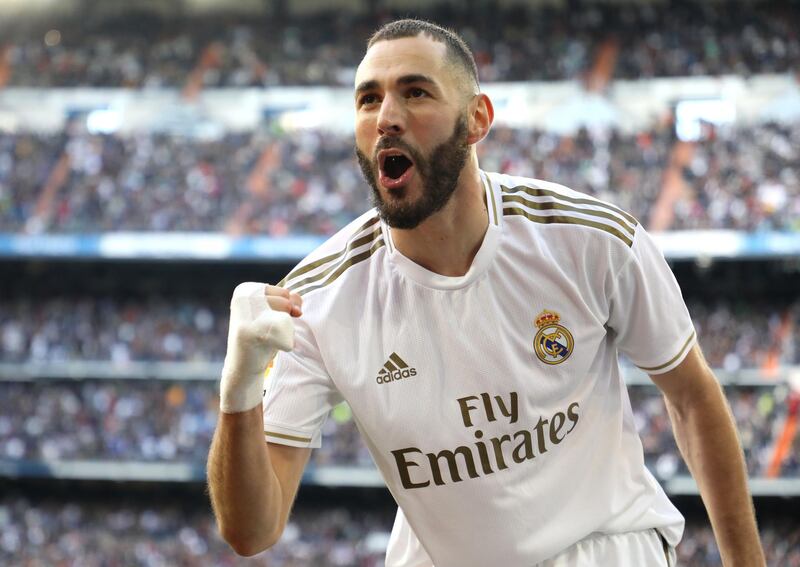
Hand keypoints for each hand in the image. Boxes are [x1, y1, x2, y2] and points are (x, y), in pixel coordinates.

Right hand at [219, 282, 302, 412]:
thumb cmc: (262, 337)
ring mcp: (244, 313)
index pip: (285, 292)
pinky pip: (283, 331)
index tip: (270, 321)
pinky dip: (284, 343)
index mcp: (245, 289)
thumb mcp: (274, 312)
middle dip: (285, 319)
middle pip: (286, 302)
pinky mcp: (249, 331)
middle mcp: (242, 298)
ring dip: (285, 331)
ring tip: (267, 338)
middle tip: (268, 332)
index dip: (286, 309)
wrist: (243, 367)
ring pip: (286, 315)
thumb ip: (288, 301)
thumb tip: (297, 306)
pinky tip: (267, 347)